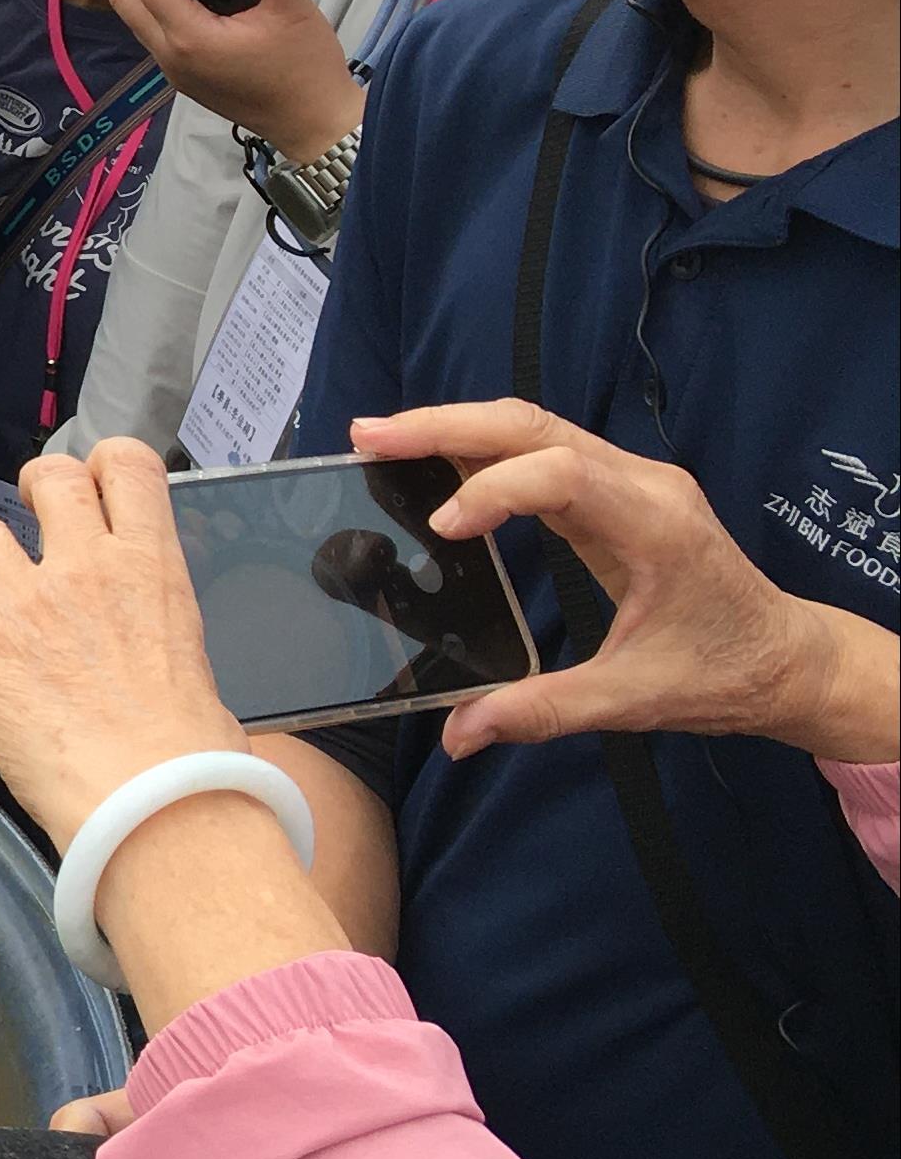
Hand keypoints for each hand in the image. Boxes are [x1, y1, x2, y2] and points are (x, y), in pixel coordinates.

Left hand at [0, 442, 246, 856]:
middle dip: (32, 490)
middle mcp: (85, 567)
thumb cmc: (190, 755)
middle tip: (25, 521)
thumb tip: (160, 656)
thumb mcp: (198, 663)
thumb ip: (164, 630)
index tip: (89, 483)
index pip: (128, 466)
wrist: (153, 802)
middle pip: (49, 477)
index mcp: (150, 567)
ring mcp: (23, 602)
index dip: (102, 463)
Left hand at [102, 0, 361, 156]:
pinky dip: (151, 4)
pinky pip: (153, 34)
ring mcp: (175, 71)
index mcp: (191, 38)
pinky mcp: (185, 78)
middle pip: (126, 1)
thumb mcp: (297, 11)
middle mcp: (171, 56)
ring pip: (136, 19)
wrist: (313, 126)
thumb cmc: (306, 72)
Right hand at [361, 401, 899, 762]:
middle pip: (533, 425)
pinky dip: (482, 451)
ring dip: (456, 429)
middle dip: (446, 426)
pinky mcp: (617, 489)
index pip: (560, 473)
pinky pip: (542, 450)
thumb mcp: (634, 700)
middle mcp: (643, 485)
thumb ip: (543, 710)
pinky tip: (434, 464)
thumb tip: (457, 733)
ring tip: (381, 441)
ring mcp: (631, 480)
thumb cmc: (724, 675)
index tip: (441, 528)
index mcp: (655, 525)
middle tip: (369, 436)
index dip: (493, 491)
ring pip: (533, 426)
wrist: (788, 659)